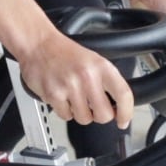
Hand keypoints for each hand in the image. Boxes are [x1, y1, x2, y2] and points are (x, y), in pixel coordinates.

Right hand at [15, 32, 132, 127]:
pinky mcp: (54, 94)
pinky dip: (65, 111)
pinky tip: (62, 97)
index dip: (126, 112)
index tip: (123, 121)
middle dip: (99, 116)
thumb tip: (117, 107)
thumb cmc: (65, 52)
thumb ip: (106, 82)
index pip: (123, 94)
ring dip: (80, 113)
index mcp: (101, 66)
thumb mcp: (93, 60)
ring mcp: (70, 86)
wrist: (38, 44)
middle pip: (104, 115)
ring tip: (74, 98)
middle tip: (94, 109)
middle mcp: (87, 76)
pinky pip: (66, 116)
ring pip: (84, 119)